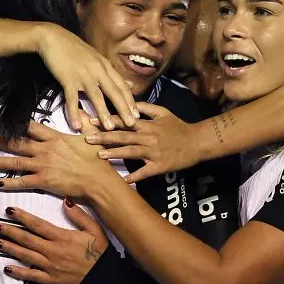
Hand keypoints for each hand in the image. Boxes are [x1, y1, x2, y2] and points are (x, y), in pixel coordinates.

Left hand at [0, 121, 123, 198]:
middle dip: (1, 142)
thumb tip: (82, 109)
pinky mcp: (43, 180)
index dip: (18, 124)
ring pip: (16, 162)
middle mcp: (46, 149)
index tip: (6, 121)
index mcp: (55, 137)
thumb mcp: (91, 136)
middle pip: (18, 143)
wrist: (98, 180)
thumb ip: (84, 121)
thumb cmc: (97, 159)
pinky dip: (9, 183)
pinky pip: (22, 181)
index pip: (32, 127)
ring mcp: (43, 165)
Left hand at [0, 202, 108, 283]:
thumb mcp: (95, 229)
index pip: (37, 225)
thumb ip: (79, 216)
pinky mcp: (51, 280)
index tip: (9, 210)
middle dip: (10, 231)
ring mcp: (50, 266)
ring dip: (10, 248)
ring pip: (26, 255)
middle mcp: (53, 251)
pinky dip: (18, 272)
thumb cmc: (101, 253)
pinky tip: (7, 267)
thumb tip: (65, 201)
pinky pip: (32, 276)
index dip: (22, 217)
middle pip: (27, 239)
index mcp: (62, 237)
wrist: (105, 279)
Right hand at [36, 24, 137, 130]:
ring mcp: (83, 74)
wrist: (53, 37)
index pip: (122, 85)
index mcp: (105, 66)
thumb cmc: (74, 49)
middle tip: (132, 124)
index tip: (137, 115)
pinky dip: (74, 112)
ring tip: (109, 127)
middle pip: (114, 92)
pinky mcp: (67, 78)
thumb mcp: (97, 58)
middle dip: (124, 109)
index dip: (130, 101)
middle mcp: (97, 70)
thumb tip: (129, 84)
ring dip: (103, 112)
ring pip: (96, 96)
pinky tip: (76, 125)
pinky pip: (72, 98)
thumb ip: (112, 73)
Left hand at [84, 102, 199, 183]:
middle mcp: (148, 137)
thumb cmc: (178, 127)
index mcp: (147, 124)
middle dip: (104, 137)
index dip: (107, 120)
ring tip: (99, 155)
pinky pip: (144, 172)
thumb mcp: (163, 112)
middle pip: (123, 136)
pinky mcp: (159, 166)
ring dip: (114, 153)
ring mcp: (153, 152)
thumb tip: (129, 103)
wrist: (196, 142)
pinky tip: (122, 181)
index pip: (123, 121)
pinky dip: (133, 177)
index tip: (91, 120)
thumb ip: (145, 108)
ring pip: (130, 152)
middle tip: (87, 138)